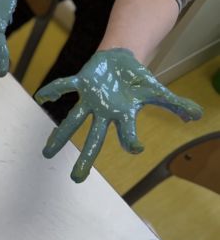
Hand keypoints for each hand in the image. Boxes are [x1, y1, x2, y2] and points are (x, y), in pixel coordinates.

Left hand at [36, 47, 202, 181]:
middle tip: (76, 179)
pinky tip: (41, 97)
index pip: (127, 135)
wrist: (123, 60)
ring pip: (73, 121)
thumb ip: (176, 104)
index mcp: (123, 117)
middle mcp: (104, 114)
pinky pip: (65, 87)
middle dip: (86, 158)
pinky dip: (54, 90)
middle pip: (94, 139)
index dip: (131, 142)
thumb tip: (197, 116)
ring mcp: (90, 100)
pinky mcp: (81, 84)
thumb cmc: (138, 81)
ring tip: (46, 153)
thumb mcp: (157, 91)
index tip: (136, 147)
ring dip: (59, 136)